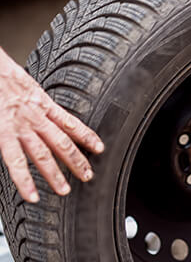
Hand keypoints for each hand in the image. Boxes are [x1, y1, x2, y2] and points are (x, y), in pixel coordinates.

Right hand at [0, 48, 104, 202]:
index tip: (99, 148)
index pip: (72, 123)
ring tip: (65, 190)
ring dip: (55, 174)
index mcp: (44, 104)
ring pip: (43, 155)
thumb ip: (39, 103)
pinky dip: (24, 181)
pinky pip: (15, 161)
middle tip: (88, 175)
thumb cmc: (6, 76)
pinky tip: (31, 195)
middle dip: (77, 160)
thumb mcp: (29, 86)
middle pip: (62, 142)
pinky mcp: (4, 133)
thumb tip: (46, 114)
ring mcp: (20, 126)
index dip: (87, 136)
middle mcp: (36, 117)